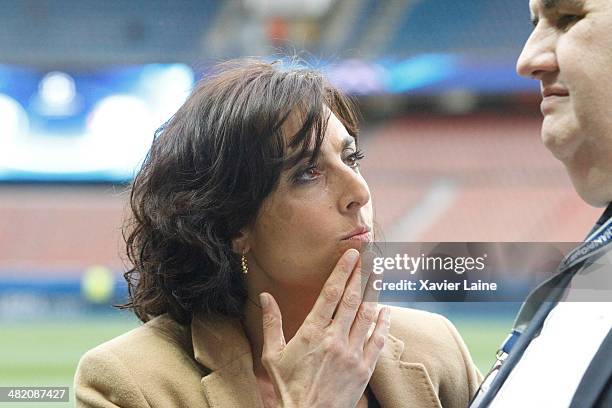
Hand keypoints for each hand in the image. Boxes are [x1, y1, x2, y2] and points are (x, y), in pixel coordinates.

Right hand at [259, 248, 389, 407]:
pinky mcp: (364, 369)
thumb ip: (272, 323)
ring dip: (374, 293)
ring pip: (367, 316)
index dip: (342, 271)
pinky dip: (383, 323)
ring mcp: (352, 354)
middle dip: (361, 275)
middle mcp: (334, 339)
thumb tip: (265, 296)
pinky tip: (387, 310)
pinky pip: (378, 340)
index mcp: (311, 332)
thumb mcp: (272, 355)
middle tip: (369, 258)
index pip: (330, 293)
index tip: (351, 255)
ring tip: (379, 275)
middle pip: (352, 299)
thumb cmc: (287, 387)